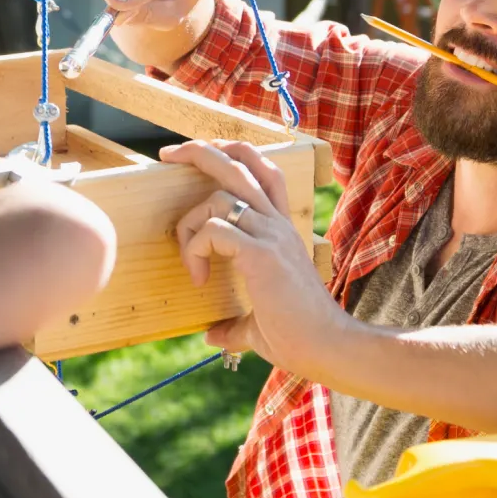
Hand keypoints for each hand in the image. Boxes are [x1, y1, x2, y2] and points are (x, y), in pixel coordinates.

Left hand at [163, 139, 331, 368]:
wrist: (328, 347)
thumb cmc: (300, 339)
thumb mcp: (259, 327)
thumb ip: (234, 326)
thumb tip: (213, 336)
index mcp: (281, 231)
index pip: (262, 171)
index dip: (232, 155)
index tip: (199, 160)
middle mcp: (278, 224)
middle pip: (241, 162)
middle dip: (201, 150)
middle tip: (169, 154)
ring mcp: (271, 235)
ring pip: (219, 196)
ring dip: (191, 223)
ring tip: (191, 262)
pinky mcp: (261, 254)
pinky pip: (214, 230)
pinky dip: (195, 249)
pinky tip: (200, 280)